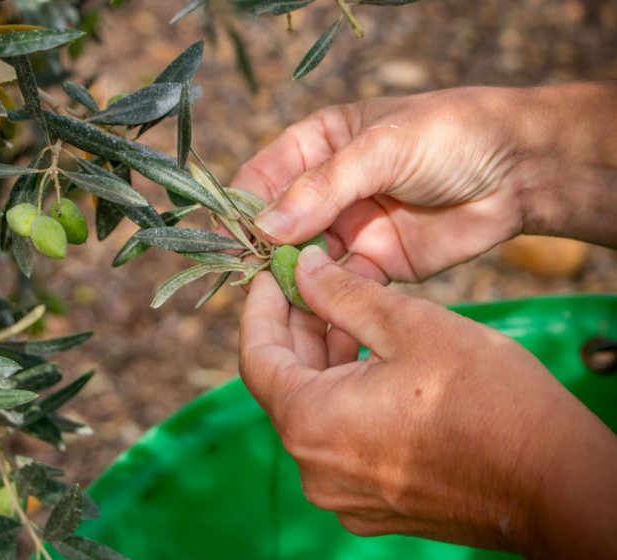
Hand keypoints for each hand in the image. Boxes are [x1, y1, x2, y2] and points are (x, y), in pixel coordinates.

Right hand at [232, 84, 616, 282]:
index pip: (261, 178)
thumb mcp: (382, 148)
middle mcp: (325, 191)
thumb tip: (265, 227)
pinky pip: (338, 289)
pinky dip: (324, 305)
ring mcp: (348, 230)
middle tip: (251, 286)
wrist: (520, 169)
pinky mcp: (374, 266)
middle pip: (277, 228)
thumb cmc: (448, 136)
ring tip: (277, 309)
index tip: (231, 242)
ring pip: (302, 263)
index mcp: (317, 146)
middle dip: (263, 255)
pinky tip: (315, 320)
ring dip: (289, 285)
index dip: (243, 210)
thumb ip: (324, 187)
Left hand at [239, 245, 616, 556]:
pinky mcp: (373, 503)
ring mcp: (343, 493)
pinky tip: (370, 360)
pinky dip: (344, 396)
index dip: (260, 307)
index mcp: (312, 424)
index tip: (271, 272)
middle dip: (298, 328)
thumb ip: (343, 294)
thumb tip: (301, 267)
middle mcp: (315, 468)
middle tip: (313, 281)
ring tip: (347, 312)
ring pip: (314, 411)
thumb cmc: (488, 399)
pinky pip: (339, 440)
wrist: (555, 482)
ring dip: (324, 360)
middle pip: (285, 384)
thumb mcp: (411, 326)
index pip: (257, 357)